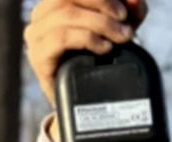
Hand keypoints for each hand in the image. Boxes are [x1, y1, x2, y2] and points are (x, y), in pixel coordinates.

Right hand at [25, 0, 146, 109]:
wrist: (80, 101)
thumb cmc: (94, 59)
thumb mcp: (115, 30)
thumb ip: (127, 12)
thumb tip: (135, 0)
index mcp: (56, 3)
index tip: (125, 8)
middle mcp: (41, 15)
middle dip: (103, 4)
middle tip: (125, 21)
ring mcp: (36, 35)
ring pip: (67, 15)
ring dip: (100, 23)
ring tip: (120, 37)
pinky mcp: (38, 55)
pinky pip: (61, 38)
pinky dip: (87, 39)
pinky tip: (104, 48)